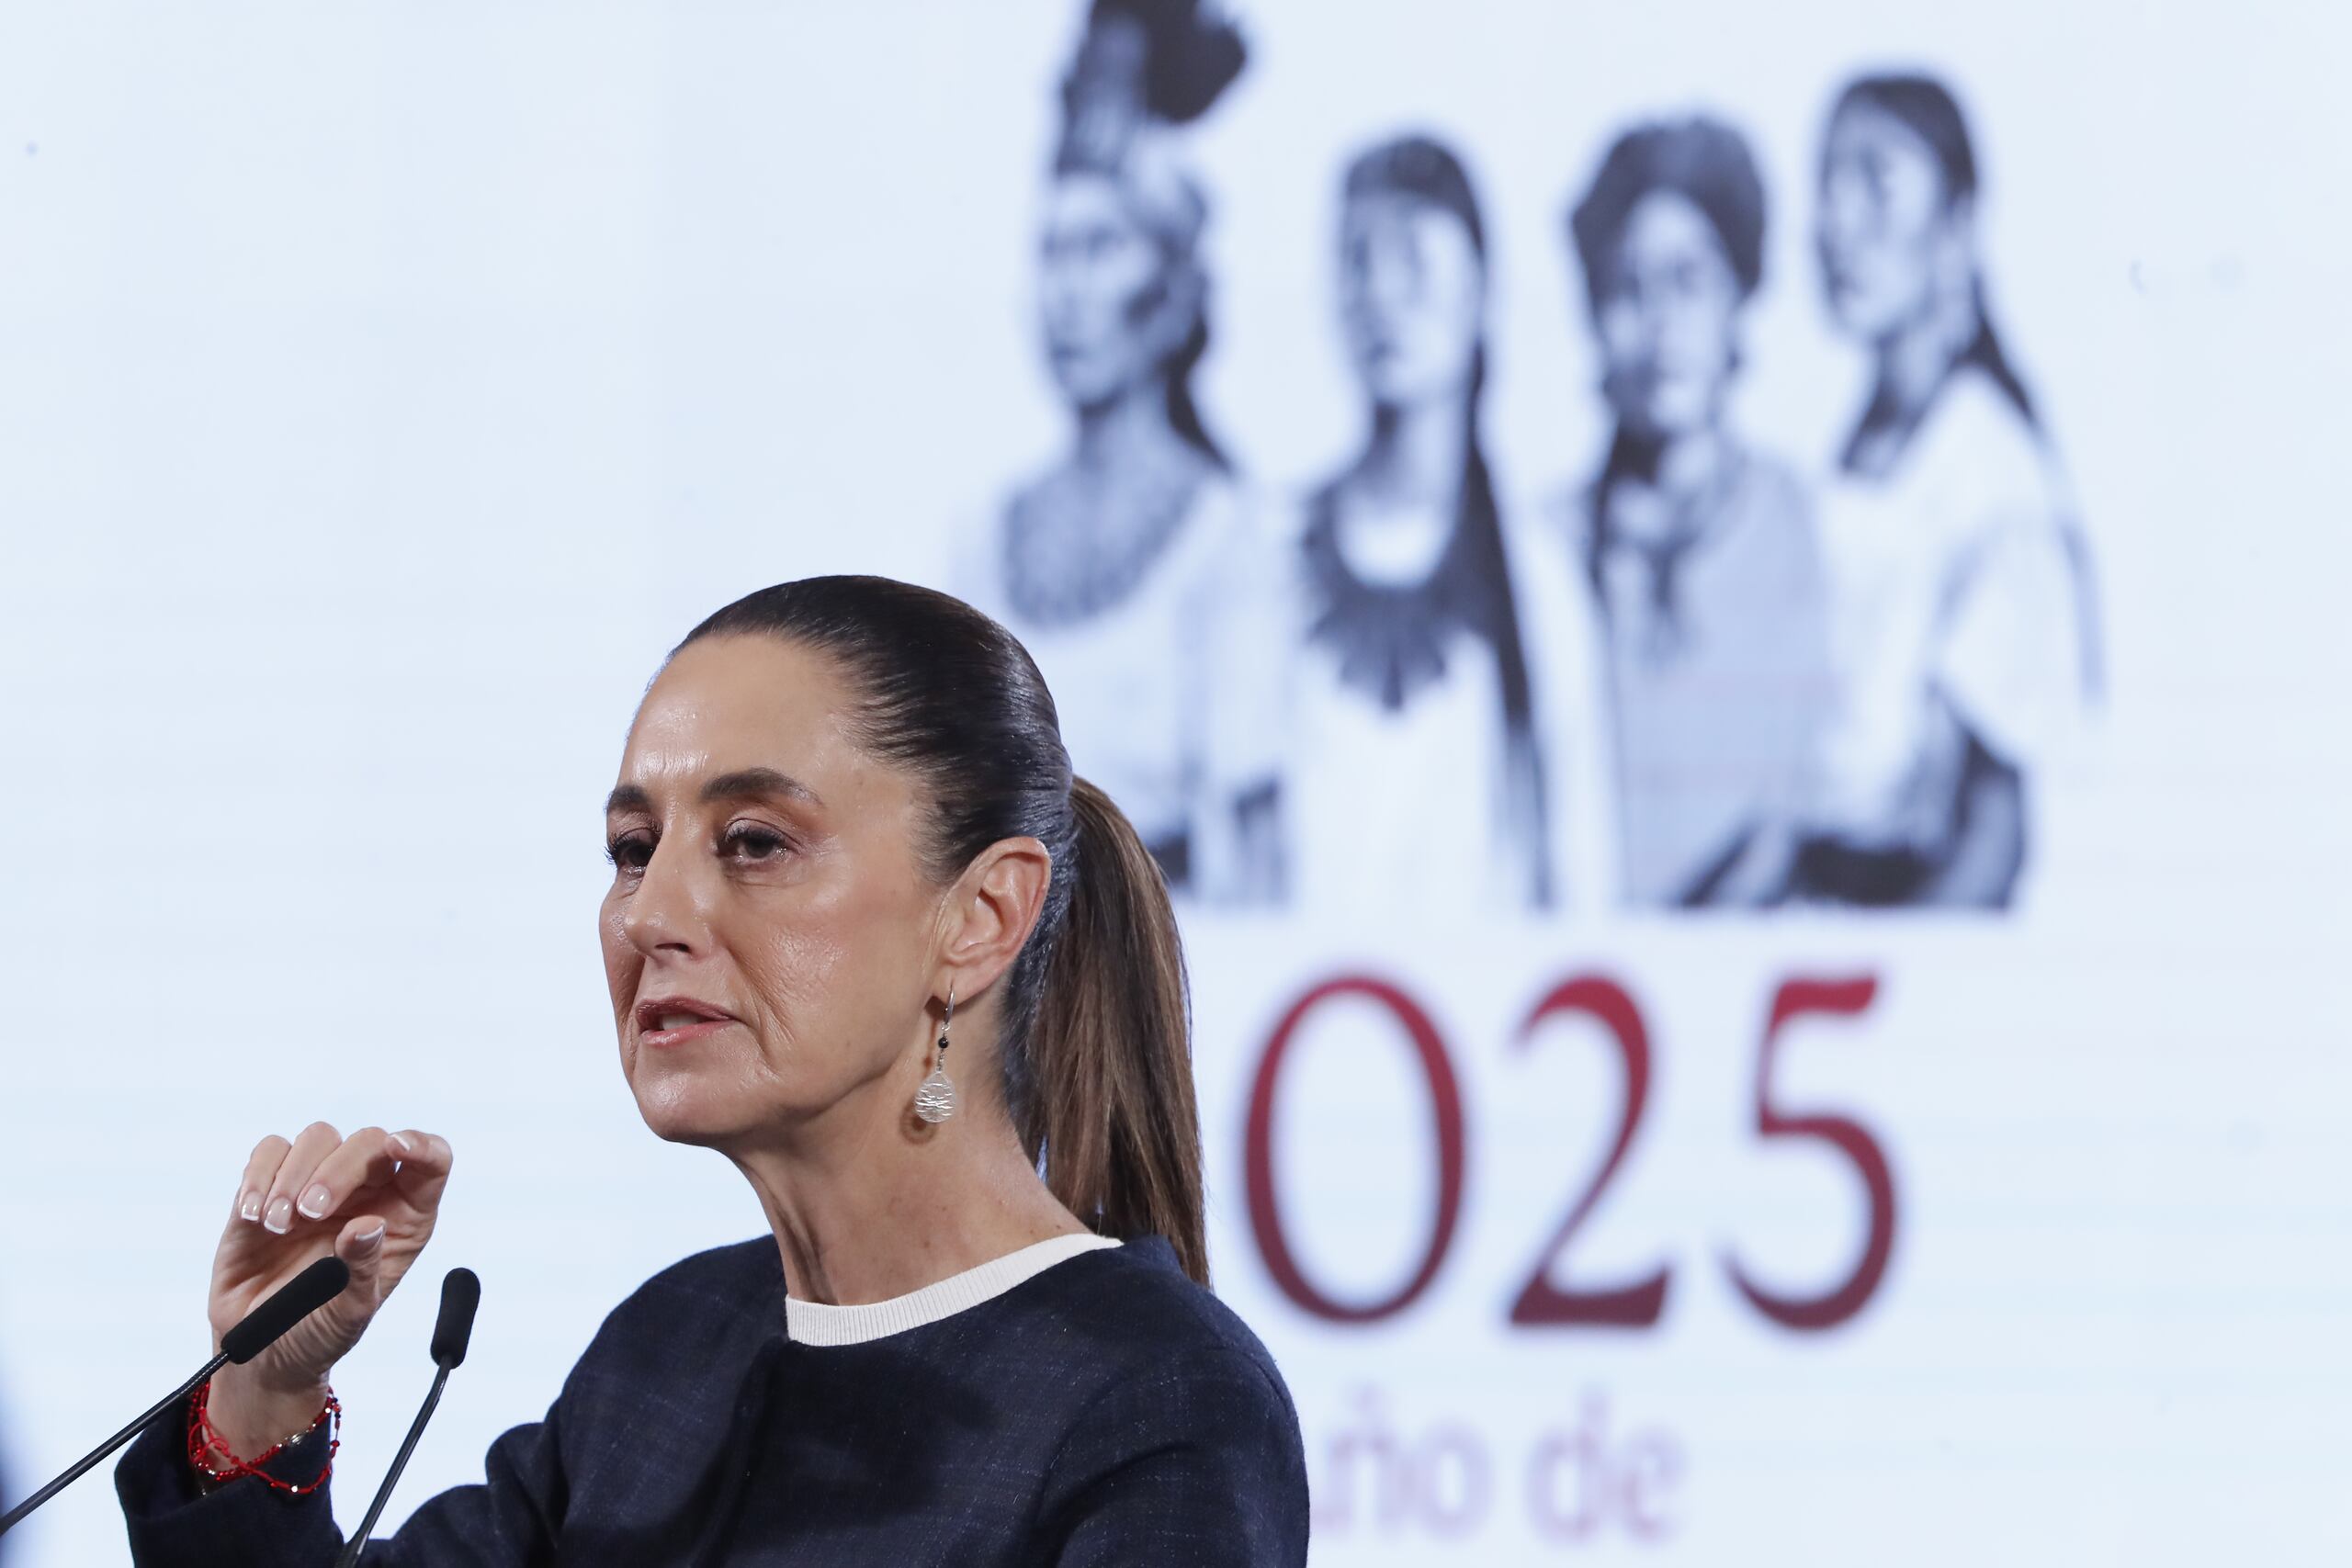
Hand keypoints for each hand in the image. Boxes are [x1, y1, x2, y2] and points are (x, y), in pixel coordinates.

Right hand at [202, 1123, 453, 1458]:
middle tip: (311, 1213)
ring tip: (278, 1225)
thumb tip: (369, 1225)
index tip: (397, 1147)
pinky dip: (260, 1175)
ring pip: (319, 1137)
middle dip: (339, 1170)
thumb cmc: (317, 1333)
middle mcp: (366, 1193)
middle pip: (368, 1142)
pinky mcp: (271, 1188)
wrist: (259, 1350)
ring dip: (295, 1174)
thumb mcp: (349, 1314)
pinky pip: (270, 1152)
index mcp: (402, 1217)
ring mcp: (318, 1185)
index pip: (432, 1162)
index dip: (422, 1145)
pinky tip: (255, 1216)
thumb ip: (361, 1271)